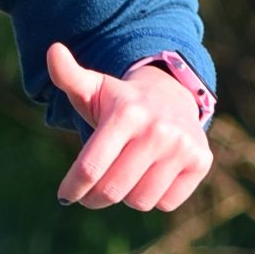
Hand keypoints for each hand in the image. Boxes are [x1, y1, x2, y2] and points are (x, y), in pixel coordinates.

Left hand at [47, 43, 212, 209]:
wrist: (172, 96)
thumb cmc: (121, 101)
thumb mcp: (94, 87)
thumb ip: (68, 75)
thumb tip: (53, 50)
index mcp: (126, 113)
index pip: (90, 167)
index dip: (73, 188)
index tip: (65, 196)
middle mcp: (157, 129)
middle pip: (112, 190)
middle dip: (95, 197)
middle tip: (91, 195)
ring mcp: (182, 146)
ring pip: (140, 201)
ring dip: (127, 196)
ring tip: (126, 176)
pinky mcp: (201, 161)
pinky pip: (166, 203)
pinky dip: (155, 197)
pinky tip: (152, 175)